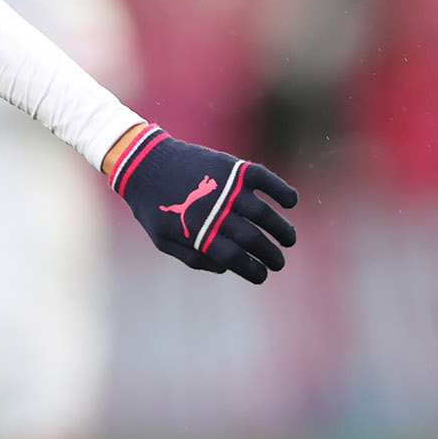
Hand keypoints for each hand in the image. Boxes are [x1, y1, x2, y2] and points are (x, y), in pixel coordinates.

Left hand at [106, 124, 296, 282]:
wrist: (145, 163)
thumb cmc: (155, 206)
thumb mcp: (164, 241)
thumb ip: (193, 258)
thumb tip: (226, 267)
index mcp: (198, 233)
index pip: (234, 258)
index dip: (253, 270)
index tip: (263, 275)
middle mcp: (215, 211)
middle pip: (252, 239)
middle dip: (271, 255)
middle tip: (279, 262)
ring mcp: (225, 187)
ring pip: (264, 213)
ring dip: (282, 229)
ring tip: (289, 239)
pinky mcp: (231, 167)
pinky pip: (264, 179)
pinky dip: (281, 190)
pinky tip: (291, 202)